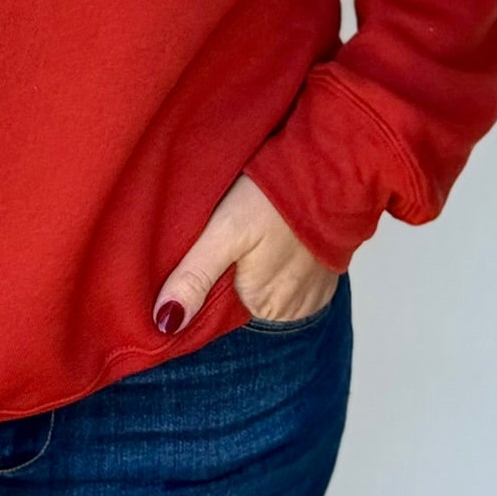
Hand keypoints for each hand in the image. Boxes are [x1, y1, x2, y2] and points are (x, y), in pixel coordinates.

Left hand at [152, 173, 338, 332]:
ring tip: (257, 237)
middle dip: (232, 276)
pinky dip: (282, 265)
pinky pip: (293, 281)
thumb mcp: (225, 231)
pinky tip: (278, 239)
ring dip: (259, 270)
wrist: (330, 173)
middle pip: (244, 300)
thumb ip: (195, 276)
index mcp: (260, 304)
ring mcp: (312, 297)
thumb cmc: (274, 198)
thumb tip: (165, 322)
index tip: (206, 254)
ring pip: (268, 290)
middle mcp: (289, 311)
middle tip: (231, 239)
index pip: (218, 309)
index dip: (207, 282)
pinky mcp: (325, 279)